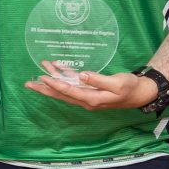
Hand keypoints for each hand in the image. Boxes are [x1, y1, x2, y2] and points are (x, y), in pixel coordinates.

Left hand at [27, 65, 157, 111]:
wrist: (140, 93)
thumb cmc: (130, 88)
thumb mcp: (117, 83)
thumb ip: (99, 80)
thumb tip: (83, 75)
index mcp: (92, 99)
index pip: (68, 91)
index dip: (55, 84)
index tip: (42, 77)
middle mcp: (86, 100)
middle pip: (61, 94)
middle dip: (44, 88)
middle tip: (28, 84)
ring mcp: (87, 96)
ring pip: (64, 89)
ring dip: (52, 80)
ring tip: (38, 71)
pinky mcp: (89, 91)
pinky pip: (73, 85)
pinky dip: (64, 77)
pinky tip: (56, 68)